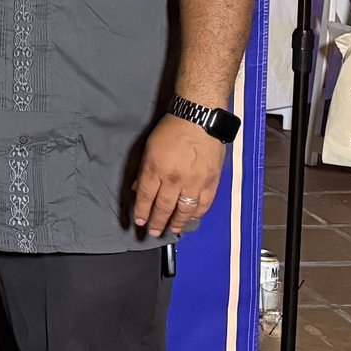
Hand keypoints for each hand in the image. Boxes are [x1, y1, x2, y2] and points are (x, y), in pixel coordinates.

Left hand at [131, 115, 225, 238]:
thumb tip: (139, 188)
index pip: (146, 197)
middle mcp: (174, 179)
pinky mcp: (210, 182)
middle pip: (164, 208)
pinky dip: (196, 215)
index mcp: (156, 169)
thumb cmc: (173, 129)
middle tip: (153, 232)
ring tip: (171, 230)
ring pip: (184, 211)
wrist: (200, 119)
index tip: (140, 222)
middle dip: (157, 223)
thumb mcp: (150, 147)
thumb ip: (144, 171)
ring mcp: (194, 182)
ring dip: (176, 223)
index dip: (142, 212)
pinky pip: (203, 205)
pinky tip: (191, 219)